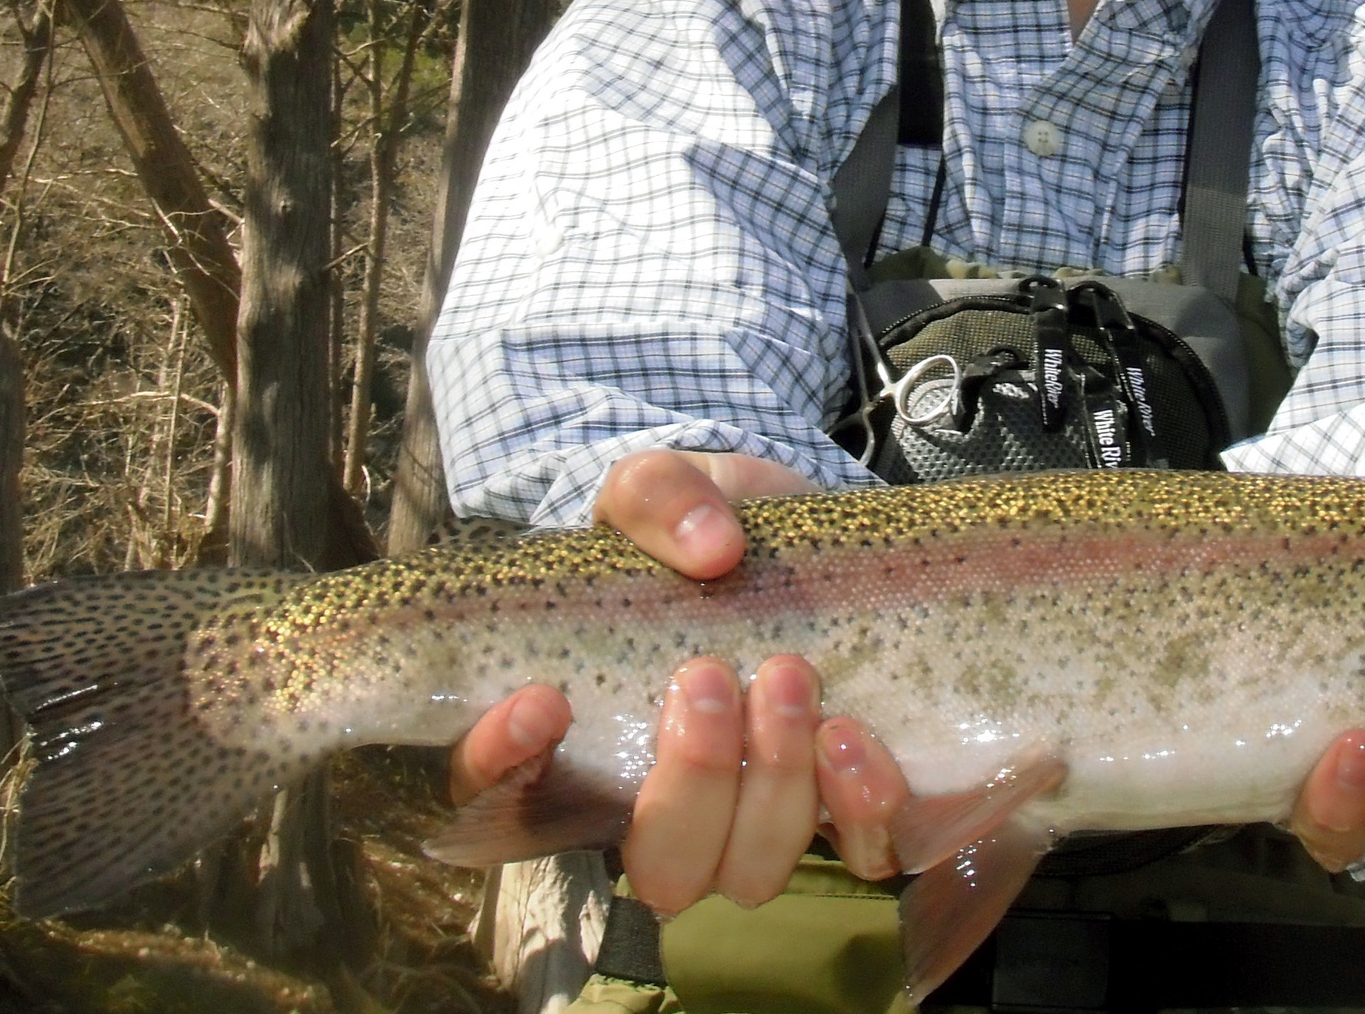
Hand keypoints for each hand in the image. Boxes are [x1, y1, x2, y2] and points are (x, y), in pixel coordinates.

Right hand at [447, 450, 912, 910]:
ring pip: (752, 874)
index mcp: (582, 744)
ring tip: (789, 677)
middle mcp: (664, 813)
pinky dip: (860, 806)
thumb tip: (712, 546)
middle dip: (689, 782)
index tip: (541, 701)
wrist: (817, 546)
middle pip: (659, 867)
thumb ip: (661, 496)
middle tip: (707, 675)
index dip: (502, 768)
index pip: (503, 799)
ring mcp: (755, 831)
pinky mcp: (847, 821)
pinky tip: (853, 733)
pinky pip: (863, 857)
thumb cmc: (713, 531)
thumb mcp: (667, 490)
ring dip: (772, 787)